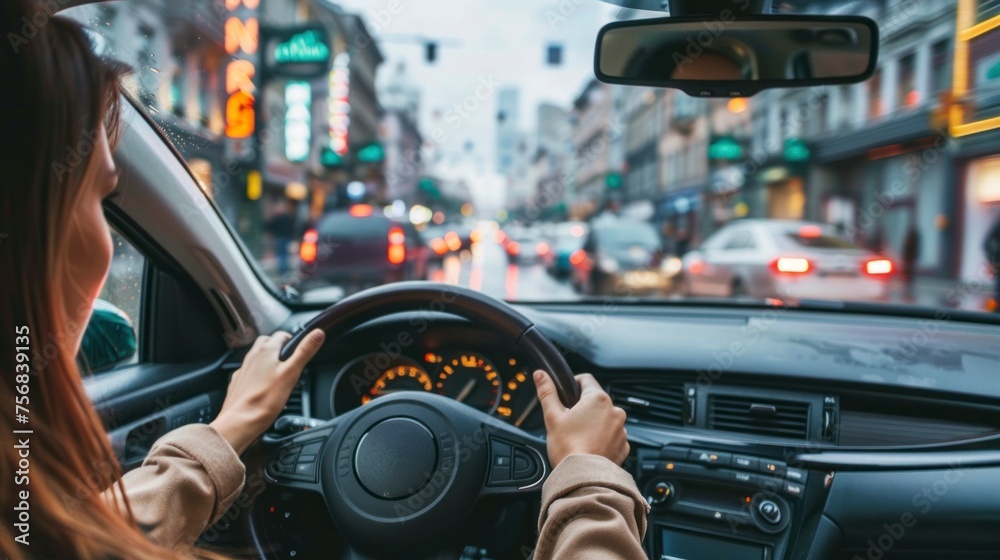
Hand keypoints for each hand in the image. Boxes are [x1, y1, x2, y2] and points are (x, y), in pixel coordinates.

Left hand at [210, 330, 325, 453]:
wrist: (241, 420)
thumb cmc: (266, 399)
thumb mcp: (292, 372)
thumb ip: (305, 351)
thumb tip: (317, 333)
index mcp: (266, 350)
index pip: (281, 334)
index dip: (292, 340)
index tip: (298, 349)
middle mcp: (252, 356)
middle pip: (266, 343)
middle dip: (278, 347)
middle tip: (289, 359)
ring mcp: (243, 369)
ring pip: (257, 357)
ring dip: (267, 359)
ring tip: (278, 373)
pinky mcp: (238, 382)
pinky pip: (249, 372)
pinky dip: (257, 374)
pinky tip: (263, 386)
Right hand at [533, 370, 629, 467]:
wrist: (582, 478)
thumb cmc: (567, 448)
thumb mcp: (552, 416)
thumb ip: (547, 391)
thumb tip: (540, 374)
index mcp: (598, 399)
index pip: (586, 379)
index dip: (573, 385)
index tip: (567, 396)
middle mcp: (615, 411)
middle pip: (596, 400)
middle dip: (583, 407)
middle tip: (569, 421)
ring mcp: (621, 429)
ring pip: (605, 417)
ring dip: (594, 422)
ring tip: (579, 436)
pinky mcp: (623, 445)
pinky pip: (612, 435)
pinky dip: (603, 437)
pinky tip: (590, 446)